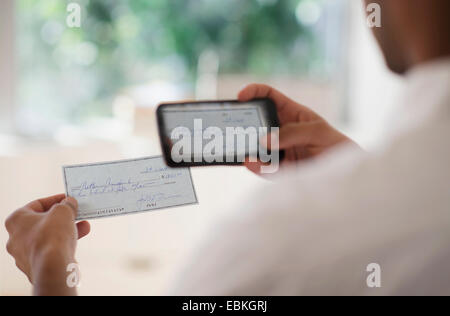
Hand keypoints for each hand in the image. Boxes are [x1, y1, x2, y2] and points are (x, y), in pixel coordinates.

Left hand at [5, 194, 89, 294]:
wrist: (53, 266)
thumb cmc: (52, 236)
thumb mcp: (63, 211)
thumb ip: (67, 204)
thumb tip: (69, 203)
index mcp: (16, 220)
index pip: (37, 204)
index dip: (55, 200)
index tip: (68, 199)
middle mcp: (15, 238)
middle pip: (43, 222)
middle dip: (62, 217)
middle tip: (76, 214)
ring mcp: (23, 254)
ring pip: (47, 237)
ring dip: (66, 230)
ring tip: (83, 227)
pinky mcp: (34, 266)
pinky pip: (50, 251)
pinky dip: (62, 245)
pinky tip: (76, 241)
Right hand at [238, 84, 357, 174]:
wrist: (345, 174)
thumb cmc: (334, 145)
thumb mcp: (317, 131)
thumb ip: (292, 133)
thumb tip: (265, 140)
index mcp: (290, 113)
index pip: (268, 96)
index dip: (253, 92)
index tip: (240, 96)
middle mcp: (279, 130)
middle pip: (256, 122)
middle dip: (242, 122)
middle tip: (232, 125)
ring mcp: (277, 150)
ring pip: (255, 146)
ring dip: (245, 146)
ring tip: (239, 146)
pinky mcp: (278, 169)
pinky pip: (262, 167)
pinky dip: (254, 165)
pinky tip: (249, 161)